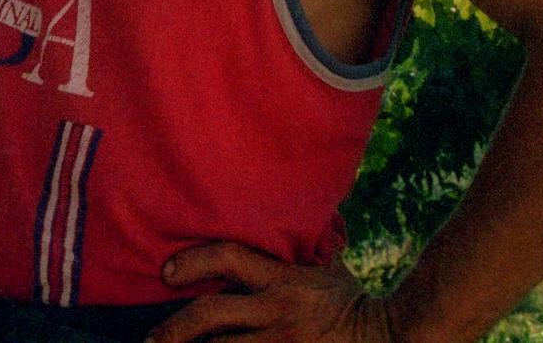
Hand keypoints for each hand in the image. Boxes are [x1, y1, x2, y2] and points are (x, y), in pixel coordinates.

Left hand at [145, 242, 399, 342]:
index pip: (229, 256)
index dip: (193, 261)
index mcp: (284, 279)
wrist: (390, 338)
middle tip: (152, 339)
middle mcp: (277, 312)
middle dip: (175, 329)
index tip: (167, 271)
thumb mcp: (329, 267)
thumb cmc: (354, 302)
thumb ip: (302, 247)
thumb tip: (298, 212)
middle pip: (211, 315)